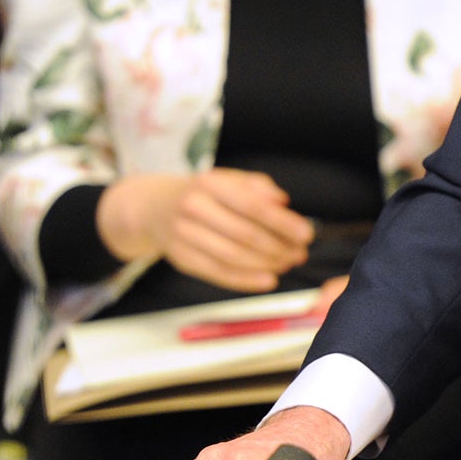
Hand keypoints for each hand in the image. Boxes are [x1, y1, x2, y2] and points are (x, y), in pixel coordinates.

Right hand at [98, 169, 312, 291]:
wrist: (153, 207)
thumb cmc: (204, 193)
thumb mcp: (228, 179)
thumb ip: (258, 187)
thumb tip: (283, 202)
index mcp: (211, 183)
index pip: (253, 206)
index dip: (283, 223)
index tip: (307, 234)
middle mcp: (194, 207)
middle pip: (245, 235)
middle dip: (279, 248)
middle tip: (300, 254)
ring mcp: (184, 235)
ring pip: (234, 256)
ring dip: (267, 264)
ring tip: (288, 264)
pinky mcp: (181, 259)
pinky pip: (219, 273)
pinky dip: (247, 280)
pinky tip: (269, 280)